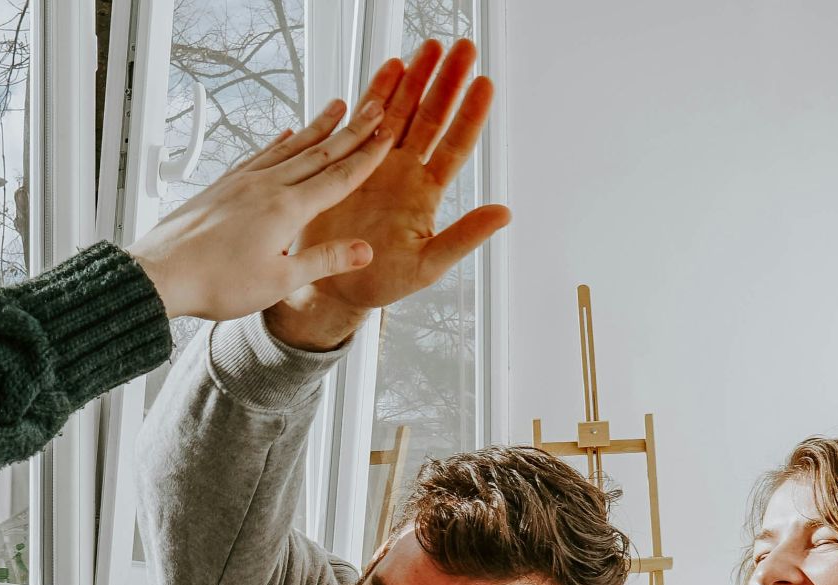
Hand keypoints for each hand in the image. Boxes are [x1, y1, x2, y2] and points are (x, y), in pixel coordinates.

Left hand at [128, 97, 392, 320]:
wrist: (160, 274)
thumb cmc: (216, 283)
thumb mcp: (278, 281)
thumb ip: (323, 260)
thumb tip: (365, 250)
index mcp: (286, 209)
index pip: (338, 178)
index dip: (367, 156)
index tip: (388, 135)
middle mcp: (266, 186)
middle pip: (318, 153)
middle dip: (351, 131)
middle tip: (375, 107)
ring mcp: (242, 182)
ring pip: (289, 147)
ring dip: (317, 127)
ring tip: (337, 107)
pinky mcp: (223, 186)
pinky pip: (258, 155)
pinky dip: (277, 143)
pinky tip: (284, 134)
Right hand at [266, 38, 510, 349]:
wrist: (333, 285)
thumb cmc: (382, 282)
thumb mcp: (427, 265)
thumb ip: (464, 237)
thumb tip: (505, 213)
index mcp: (426, 193)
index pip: (455, 146)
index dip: (470, 115)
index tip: (485, 84)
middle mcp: (405, 172)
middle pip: (431, 118)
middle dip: (446, 82)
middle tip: (463, 48)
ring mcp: (377, 163)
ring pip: (401, 112)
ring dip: (416, 79)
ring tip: (429, 46)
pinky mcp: (348, 162)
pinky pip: (365, 121)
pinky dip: (377, 94)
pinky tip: (390, 67)